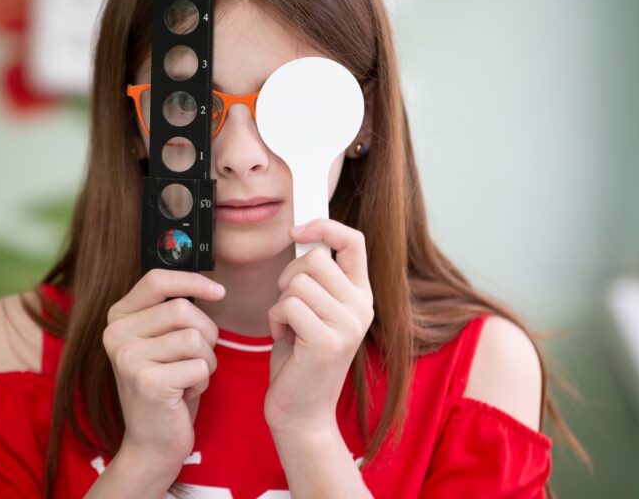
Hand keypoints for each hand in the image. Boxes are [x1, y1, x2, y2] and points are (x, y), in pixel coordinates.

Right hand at [103, 269, 224, 466]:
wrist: (152, 444)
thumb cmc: (167, 386)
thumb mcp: (162, 342)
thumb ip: (171, 312)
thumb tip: (209, 282)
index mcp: (118, 318)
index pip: (156, 279)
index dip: (192, 280)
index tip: (219, 292)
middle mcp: (116, 334)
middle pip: (184, 309)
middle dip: (206, 334)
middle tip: (195, 360)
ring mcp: (128, 358)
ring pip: (195, 337)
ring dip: (206, 360)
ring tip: (187, 379)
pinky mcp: (147, 382)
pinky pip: (200, 365)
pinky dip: (203, 381)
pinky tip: (184, 396)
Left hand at [264, 219, 373, 435]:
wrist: (302, 412)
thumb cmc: (300, 358)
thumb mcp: (315, 310)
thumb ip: (316, 279)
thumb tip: (302, 234)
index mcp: (362, 296)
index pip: (354, 241)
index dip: (324, 226)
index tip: (297, 231)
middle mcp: (362, 308)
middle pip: (315, 259)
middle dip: (288, 278)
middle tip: (289, 307)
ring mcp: (348, 325)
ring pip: (298, 282)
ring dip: (280, 303)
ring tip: (290, 328)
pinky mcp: (327, 341)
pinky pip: (287, 305)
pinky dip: (276, 320)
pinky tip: (286, 340)